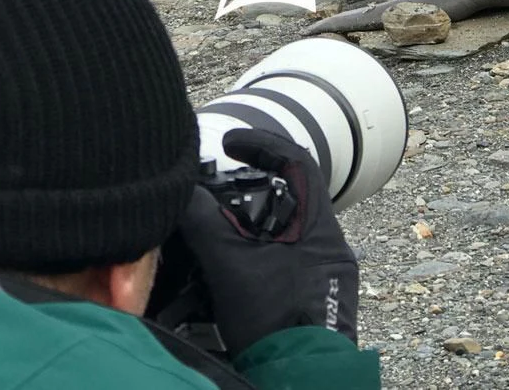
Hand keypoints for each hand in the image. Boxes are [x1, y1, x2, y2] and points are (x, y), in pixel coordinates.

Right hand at [175, 128, 358, 357]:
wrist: (300, 380)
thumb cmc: (277, 326)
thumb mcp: (230, 267)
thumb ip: (204, 222)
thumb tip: (181, 192)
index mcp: (319, 228)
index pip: (298, 162)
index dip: (263, 145)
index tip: (232, 143)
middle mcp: (327, 246)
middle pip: (289, 196)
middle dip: (250, 189)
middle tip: (218, 186)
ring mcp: (321, 271)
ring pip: (283, 229)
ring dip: (250, 224)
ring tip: (216, 226)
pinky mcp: (310, 294)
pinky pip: (282, 257)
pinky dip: (254, 252)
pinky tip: (226, 264)